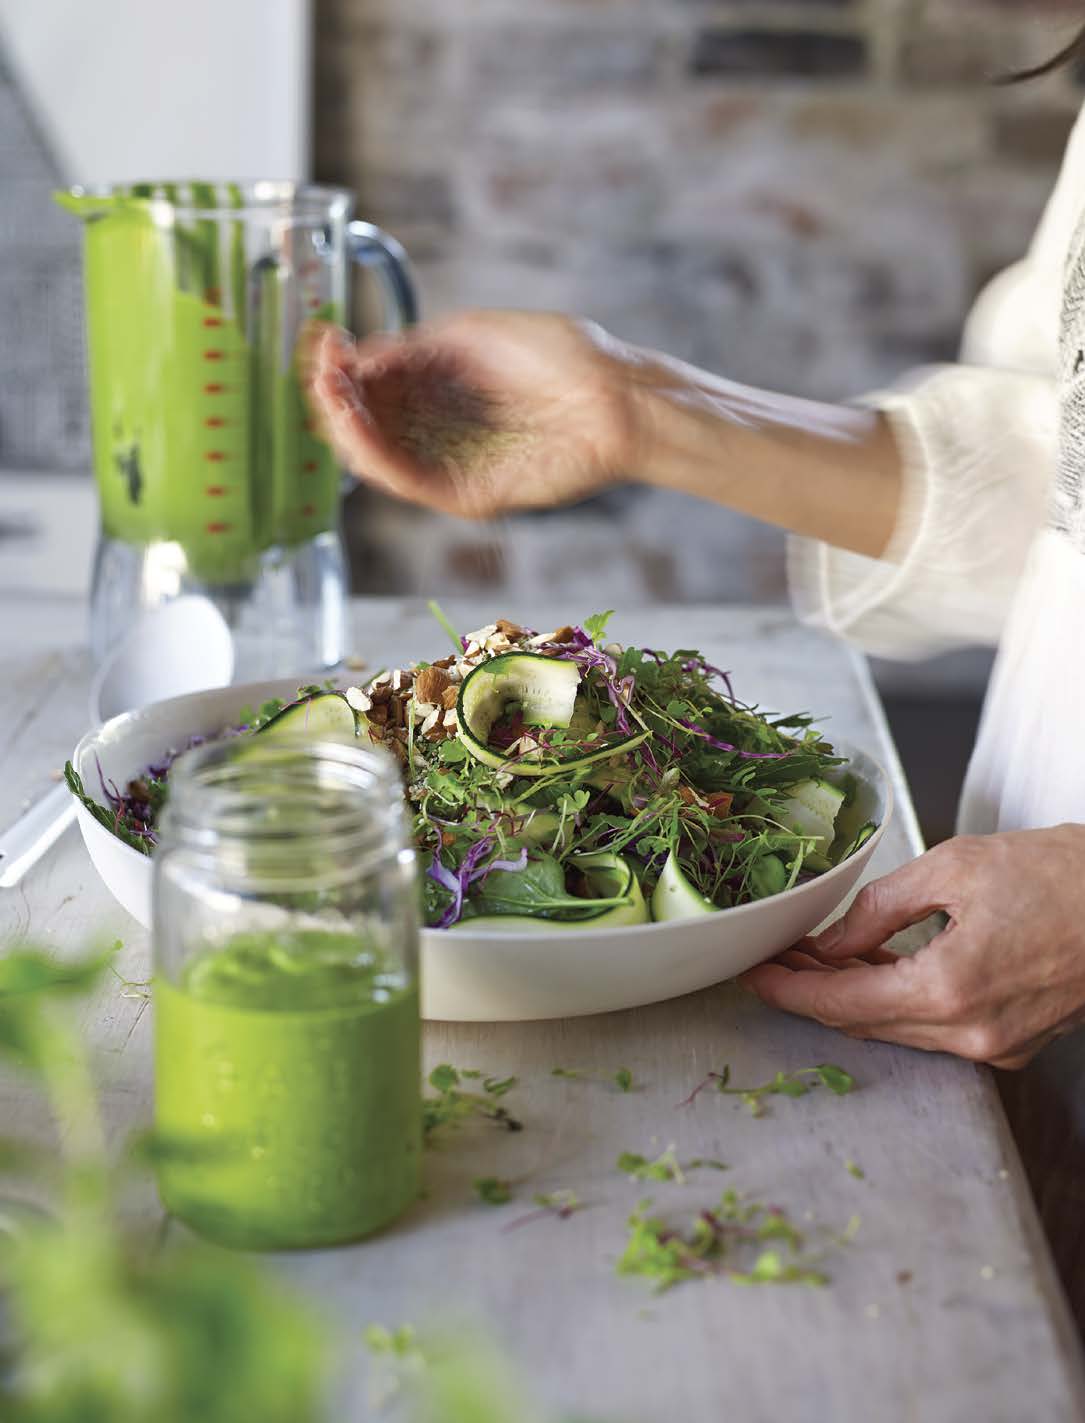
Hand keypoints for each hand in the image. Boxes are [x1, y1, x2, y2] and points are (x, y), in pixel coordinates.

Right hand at [307, 311, 643, 517]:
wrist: (616, 396)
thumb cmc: (563, 357)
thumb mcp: (475, 334)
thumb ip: (418, 346)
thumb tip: (363, 354)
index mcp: (440, 394)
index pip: (372, 391)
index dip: (341, 369)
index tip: (325, 341)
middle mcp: (439, 434)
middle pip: (365, 428)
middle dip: (333, 397)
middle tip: (321, 367)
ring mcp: (451, 467)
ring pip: (377, 459)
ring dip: (344, 426)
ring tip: (331, 391)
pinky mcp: (467, 495)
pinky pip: (408, 482)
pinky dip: (375, 454)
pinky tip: (357, 422)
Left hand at [741, 826, 1084, 1067]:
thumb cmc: (1061, 875)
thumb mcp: (956, 867)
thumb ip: (883, 908)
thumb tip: (832, 941)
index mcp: (950, 991)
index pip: (840, 1006)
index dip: (787, 991)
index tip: (751, 975)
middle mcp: (970, 1035)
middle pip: (863, 1024)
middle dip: (813, 992)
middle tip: (776, 957)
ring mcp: (995, 1046)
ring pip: (897, 1029)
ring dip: (853, 997)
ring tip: (814, 958)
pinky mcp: (1012, 1042)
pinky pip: (933, 1029)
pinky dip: (897, 1001)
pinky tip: (873, 969)